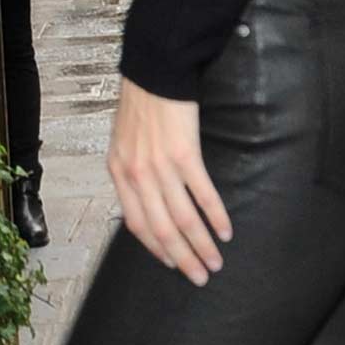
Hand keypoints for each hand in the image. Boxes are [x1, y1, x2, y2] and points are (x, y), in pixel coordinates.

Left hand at [108, 77, 232, 284]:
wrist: (155, 67)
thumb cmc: (142, 101)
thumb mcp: (124, 139)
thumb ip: (132, 170)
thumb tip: (146, 198)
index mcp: (120, 172)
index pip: (137, 225)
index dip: (156, 249)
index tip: (171, 263)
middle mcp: (138, 175)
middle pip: (162, 230)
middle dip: (182, 259)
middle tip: (200, 276)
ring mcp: (161, 166)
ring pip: (183, 220)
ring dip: (201, 245)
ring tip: (215, 262)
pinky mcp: (185, 154)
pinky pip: (202, 194)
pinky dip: (215, 216)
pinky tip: (225, 230)